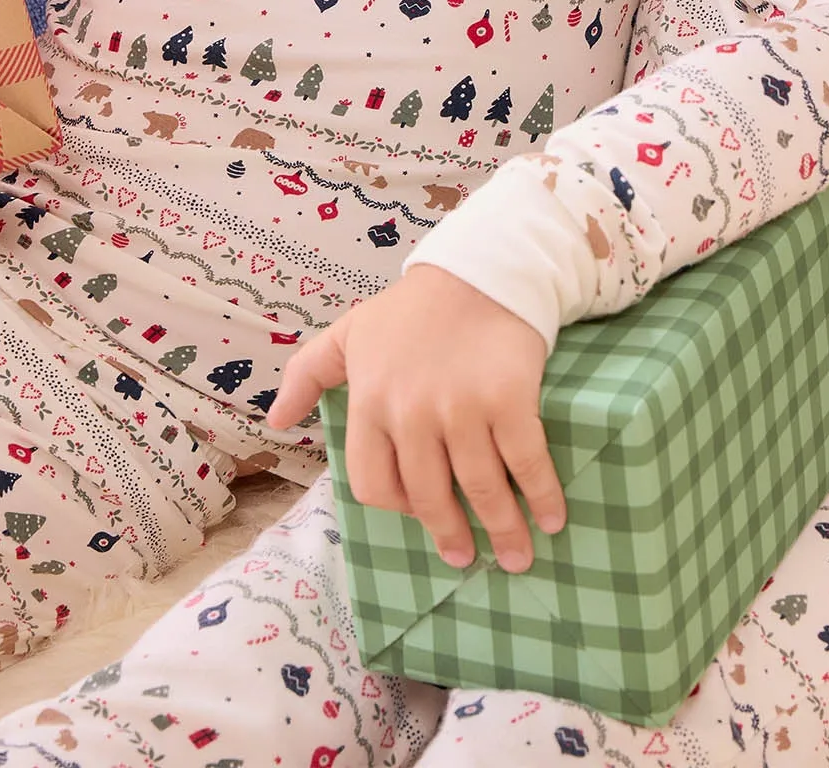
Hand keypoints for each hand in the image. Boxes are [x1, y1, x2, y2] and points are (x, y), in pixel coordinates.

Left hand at [267, 266, 566, 572]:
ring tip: (515, 556)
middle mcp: (412, 414)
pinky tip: (553, 518)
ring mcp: (462, 409)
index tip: (418, 514)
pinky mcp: (509, 400)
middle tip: (465, 556)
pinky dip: (542, 496)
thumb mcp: (349, 334)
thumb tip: (275, 420)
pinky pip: (525, 462)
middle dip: (450, 535)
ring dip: (502, 531)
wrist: (477, 271)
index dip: (397, 507)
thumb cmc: (411, 309)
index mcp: (371, 403)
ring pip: (480, 489)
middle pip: (429, 497)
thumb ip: (307, 375)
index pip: (374, 484)